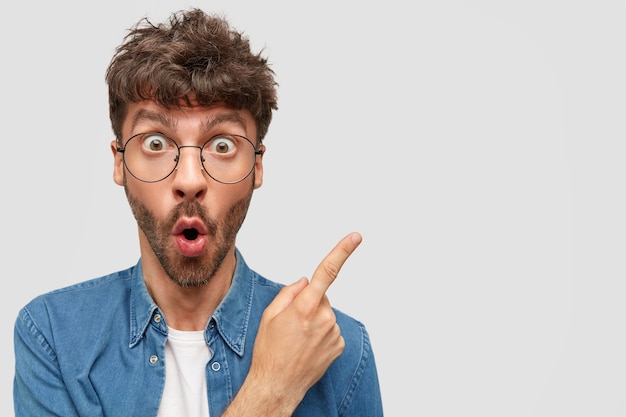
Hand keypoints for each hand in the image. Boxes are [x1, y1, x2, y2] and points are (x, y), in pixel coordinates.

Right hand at [224, 232, 362, 415]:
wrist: (278, 385)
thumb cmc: (270, 351)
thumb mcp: (269, 315)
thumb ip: (289, 292)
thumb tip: (306, 281)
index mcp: (304, 307)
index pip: (326, 272)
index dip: (342, 251)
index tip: (356, 237)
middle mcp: (323, 318)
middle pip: (320, 297)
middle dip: (308, 303)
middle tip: (291, 324)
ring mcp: (333, 332)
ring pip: (325, 314)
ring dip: (314, 321)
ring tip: (298, 339)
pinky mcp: (339, 345)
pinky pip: (330, 329)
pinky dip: (321, 334)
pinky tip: (308, 347)